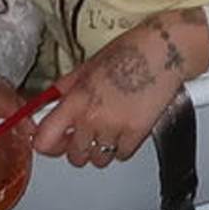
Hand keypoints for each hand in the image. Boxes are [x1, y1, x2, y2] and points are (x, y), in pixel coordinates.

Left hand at [32, 13, 201, 167]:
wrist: (164, 50)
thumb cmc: (129, 51)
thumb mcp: (88, 65)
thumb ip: (66, 89)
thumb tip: (50, 103)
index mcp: (77, 99)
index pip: (45, 140)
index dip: (46, 143)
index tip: (52, 140)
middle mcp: (93, 118)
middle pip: (74, 156)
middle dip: (79, 146)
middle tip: (88, 130)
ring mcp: (115, 128)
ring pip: (98, 159)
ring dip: (101, 148)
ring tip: (110, 127)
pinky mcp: (138, 134)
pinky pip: (122, 155)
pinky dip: (123, 146)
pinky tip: (126, 127)